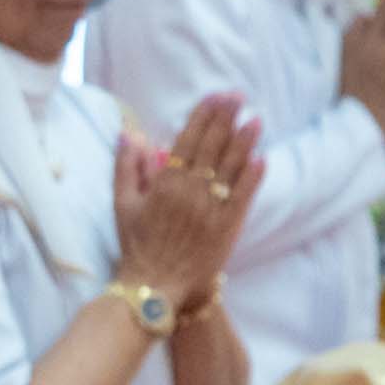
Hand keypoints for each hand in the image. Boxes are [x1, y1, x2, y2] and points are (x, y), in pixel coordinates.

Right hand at [113, 96, 260, 297]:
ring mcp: (211, 209)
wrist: (156, 287)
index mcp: (165, 184)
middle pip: (212, 146)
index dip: (203, 116)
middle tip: (237, 97)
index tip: (215, 96)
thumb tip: (129, 134)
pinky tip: (260, 158)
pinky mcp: (227, 227)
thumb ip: (126, 167)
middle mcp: (190, 192)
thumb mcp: (123, 204)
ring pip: (230, 167)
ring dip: (244, 141)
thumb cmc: (137, 246)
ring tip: (255, 119)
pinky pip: (243, 196)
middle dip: (226, 118)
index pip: (188, 140)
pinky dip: (252, 176)